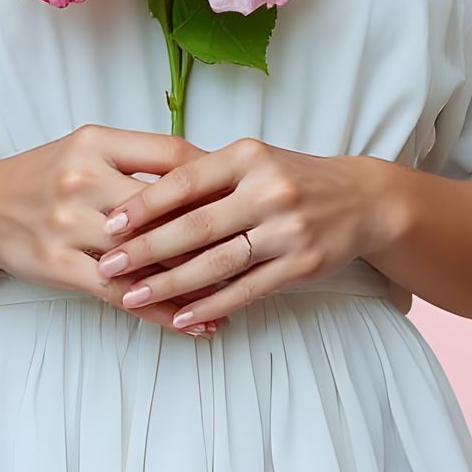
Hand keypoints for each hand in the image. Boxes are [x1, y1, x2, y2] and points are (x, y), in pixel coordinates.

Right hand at [0, 125, 236, 337]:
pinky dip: (163, 312)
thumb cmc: (46, 176)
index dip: (215, 175)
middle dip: (215, 229)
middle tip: (258, 244)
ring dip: (196, 279)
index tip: (246, 193)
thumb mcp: (86, 148)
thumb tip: (210, 170)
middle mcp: (83, 179)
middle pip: (164, 207)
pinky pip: (122, 294)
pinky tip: (195, 323)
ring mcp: (69, 224)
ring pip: (147, 256)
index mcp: (95, 142)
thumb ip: (138, 158)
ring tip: (239, 294)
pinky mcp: (60, 265)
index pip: (171, 155)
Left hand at [96, 138, 379, 327]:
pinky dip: (211, 304)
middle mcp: (268, 190)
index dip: (146, 202)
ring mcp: (287, 229)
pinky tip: (181, 315)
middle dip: (147, 249)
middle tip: (108, 264)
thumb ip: (204, 176)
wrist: (363, 199)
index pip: (186, 179)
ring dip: (171, 284)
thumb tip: (138, 194)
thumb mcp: (251, 161)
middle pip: (197, 225)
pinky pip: (247, 289)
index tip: (111, 222)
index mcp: (248, 156)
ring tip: (132, 297)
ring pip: (218, 262)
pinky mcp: (302, 264)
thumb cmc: (292, 177)